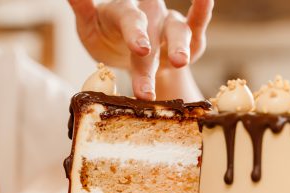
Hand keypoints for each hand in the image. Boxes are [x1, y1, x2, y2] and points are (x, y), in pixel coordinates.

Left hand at [69, 0, 212, 99]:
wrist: (123, 47)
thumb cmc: (105, 36)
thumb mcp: (89, 27)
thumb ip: (83, 9)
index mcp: (123, 11)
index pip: (130, 19)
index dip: (136, 33)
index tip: (141, 48)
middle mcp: (148, 12)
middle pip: (152, 32)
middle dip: (149, 60)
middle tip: (147, 87)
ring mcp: (167, 22)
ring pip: (176, 31)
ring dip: (178, 47)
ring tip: (179, 63)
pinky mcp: (186, 34)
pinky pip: (196, 23)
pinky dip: (203, 12)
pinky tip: (206, 1)